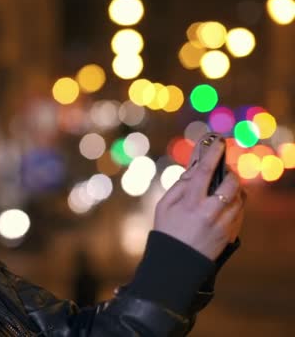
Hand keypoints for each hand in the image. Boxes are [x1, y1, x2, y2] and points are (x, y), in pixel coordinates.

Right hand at [153, 135, 245, 260]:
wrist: (178, 262)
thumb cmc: (167, 230)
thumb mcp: (164, 206)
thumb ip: (179, 186)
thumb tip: (194, 169)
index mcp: (190, 203)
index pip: (205, 171)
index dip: (213, 154)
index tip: (218, 142)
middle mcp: (209, 212)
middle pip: (231, 183)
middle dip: (230, 173)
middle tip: (225, 170)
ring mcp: (223, 224)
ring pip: (239, 197)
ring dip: (234, 188)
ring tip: (223, 188)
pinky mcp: (231, 233)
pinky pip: (240, 211)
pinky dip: (235, 203)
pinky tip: (224, 204)